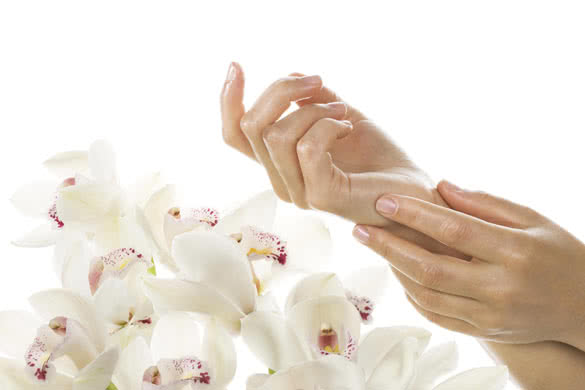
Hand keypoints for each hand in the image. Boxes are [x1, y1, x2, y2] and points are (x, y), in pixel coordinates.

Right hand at [220, 62, 439, 226]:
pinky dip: (328, 124)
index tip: (236, 66)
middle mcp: (282, 181)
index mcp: (280, 164)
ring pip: (277, 134)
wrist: (413, 192)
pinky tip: (347, 126)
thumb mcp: (340, 115)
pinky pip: (308, 147)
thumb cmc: (379, 158)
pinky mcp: (321, 196)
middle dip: (282, 89)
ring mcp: (299, 192)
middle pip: (252, 126)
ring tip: (342, 111)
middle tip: (318, 82)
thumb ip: (313, 100)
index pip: (235, 136)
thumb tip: (292, 75)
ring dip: (313, 109)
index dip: (227, 100)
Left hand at [352, 180, 584, 349]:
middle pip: (431, 267)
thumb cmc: (557, 253)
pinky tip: (400, 274)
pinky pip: (437, 315)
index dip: (414, 214)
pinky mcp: (484, 331)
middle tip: (361, 228)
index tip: (384, 200)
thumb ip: (485, 203)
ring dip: (395, 270)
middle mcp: (500, 287)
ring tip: (376, 246)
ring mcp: (490, 315)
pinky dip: (413, 295)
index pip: (453, 230)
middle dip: (389, 246)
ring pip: (428, 294)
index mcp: (514, 251)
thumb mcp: (531, 218)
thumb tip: (440, 186)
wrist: (584, 305)